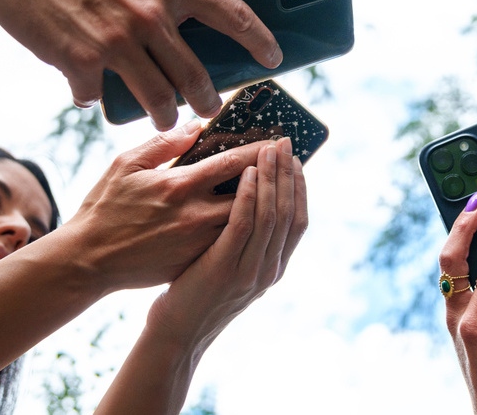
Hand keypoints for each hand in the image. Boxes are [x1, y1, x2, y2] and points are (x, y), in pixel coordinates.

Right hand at [0, 0, 282, 129]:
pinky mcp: (75, 60)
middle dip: (207, 99)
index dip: (260, 42)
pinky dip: (94, 97)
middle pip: (196, 76)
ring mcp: (114, 41)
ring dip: (163, 114)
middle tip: (207, 106)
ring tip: (164, 116)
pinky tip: (90, 92)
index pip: (233, 17)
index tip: (273, 60)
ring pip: (157, 99)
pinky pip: (96, 96)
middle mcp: (150, 14)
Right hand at [61, 121, 275, 291]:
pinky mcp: (194, 262)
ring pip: (244, 221)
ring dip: (263, 205)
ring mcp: (197, 242)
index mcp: (178, 186)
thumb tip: (196, 126)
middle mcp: (194, 215)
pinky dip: (245, 228)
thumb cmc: (104, 208)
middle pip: (250, 194)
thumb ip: (164, 144)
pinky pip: (229, 243)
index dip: (260, 150)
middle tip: (289, 165)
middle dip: (272, 179)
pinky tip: (256, 217)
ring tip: (280, 189)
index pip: (233, 162)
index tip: (277, 140)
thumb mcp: (125, 165)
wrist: (87, 262)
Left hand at [144, 137, 306, 348]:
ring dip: (271, 178)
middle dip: (288, 174)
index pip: (299, 220)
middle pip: (289, 212)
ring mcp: (250, 271)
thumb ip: (247, 241)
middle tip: (284, 143)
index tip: (294, 159)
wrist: (177, 333)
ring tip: (267, 150)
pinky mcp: (225, 268)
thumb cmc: (198, 294)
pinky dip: (249, 195)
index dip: (300, 187)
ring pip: (271, 215)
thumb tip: (251, 202)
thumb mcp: (234, 269)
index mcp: (274, 266)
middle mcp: (270, 269)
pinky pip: (243, 225)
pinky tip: (247, 174)